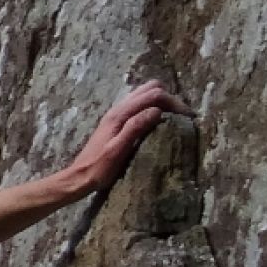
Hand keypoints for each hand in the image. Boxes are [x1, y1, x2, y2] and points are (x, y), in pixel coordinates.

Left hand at [54, 82, 189, 196]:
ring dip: (161, 101)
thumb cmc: (99, 168)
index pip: (152, 94)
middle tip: (181, 115)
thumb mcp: (118, 149)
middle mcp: (118, 109)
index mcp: (119, 114)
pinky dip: (152, 107)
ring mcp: (116, 114)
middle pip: (149, 89)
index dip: (172, 101)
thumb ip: (135, 127)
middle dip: (168, 98)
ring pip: (143, 95)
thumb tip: (157, 110)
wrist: (79, 177)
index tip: (187, 116)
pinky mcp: (117, 122)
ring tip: (174, 116)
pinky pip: (138, 105)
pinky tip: (158, 120)